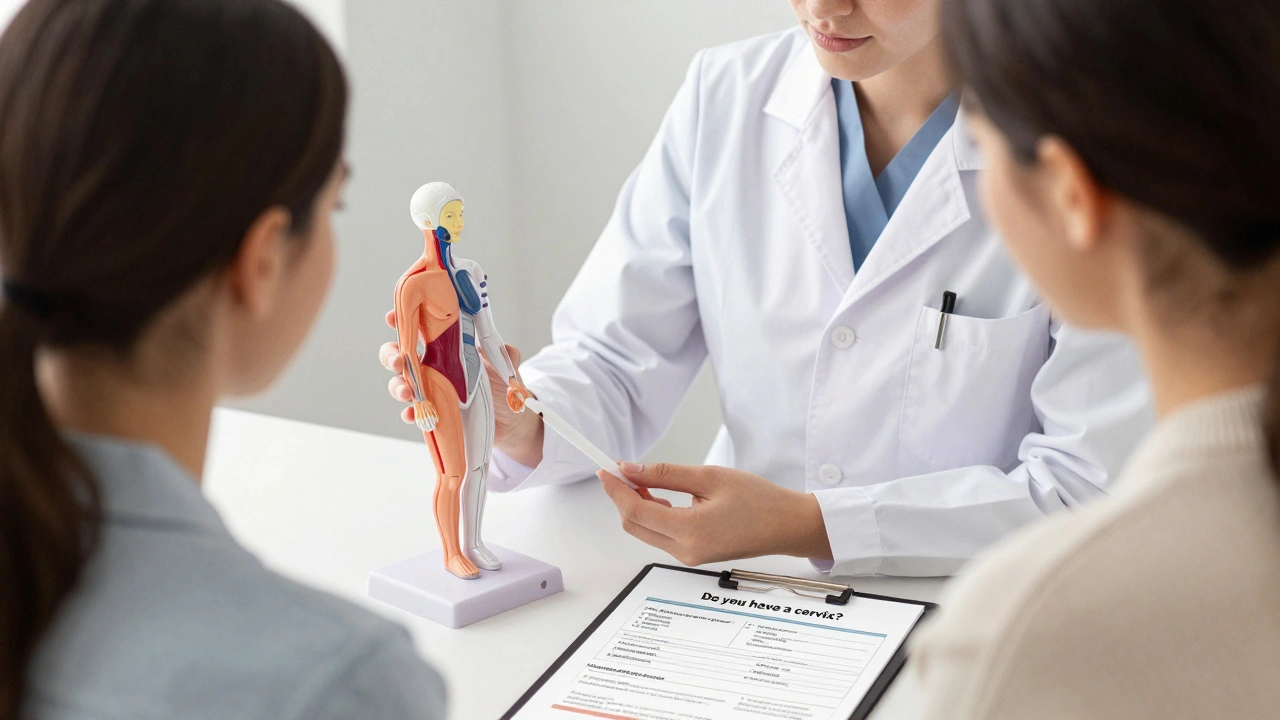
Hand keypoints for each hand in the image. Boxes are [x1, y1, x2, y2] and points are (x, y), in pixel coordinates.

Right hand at [381, 310, 543, 463]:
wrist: (509, 421)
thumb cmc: (501, 387)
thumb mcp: (504, 366)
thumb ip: (506, 354)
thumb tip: (508, 350)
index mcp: (445, 347)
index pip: (418, 329)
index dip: (401, 321)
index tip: (392, 318)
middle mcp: (432, 366)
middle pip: (400, 356)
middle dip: (391, 356)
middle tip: (398, 362)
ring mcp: (430, 390)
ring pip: (401, 383)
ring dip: (398, 386)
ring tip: (407, 393)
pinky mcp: (433, 412)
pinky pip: (414, 412)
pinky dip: (410, 413)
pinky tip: (413, 414)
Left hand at [597, 463, 832, 566]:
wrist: (787, 525)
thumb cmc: (759, 499)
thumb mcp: (709, 477)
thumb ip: (665, 474)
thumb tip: (631, 469)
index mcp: (690, 531)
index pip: (635, 511)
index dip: (615, 489)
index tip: (606, 468)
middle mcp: (685, 551)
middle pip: (634, 526)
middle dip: (622, 498)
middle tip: (623, 470)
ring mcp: (689, 557)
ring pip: (645, 531)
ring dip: (637, 506)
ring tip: (645, 480)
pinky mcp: (693, 556)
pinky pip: (661, 536)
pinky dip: (653, 515)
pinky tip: (661, 497)